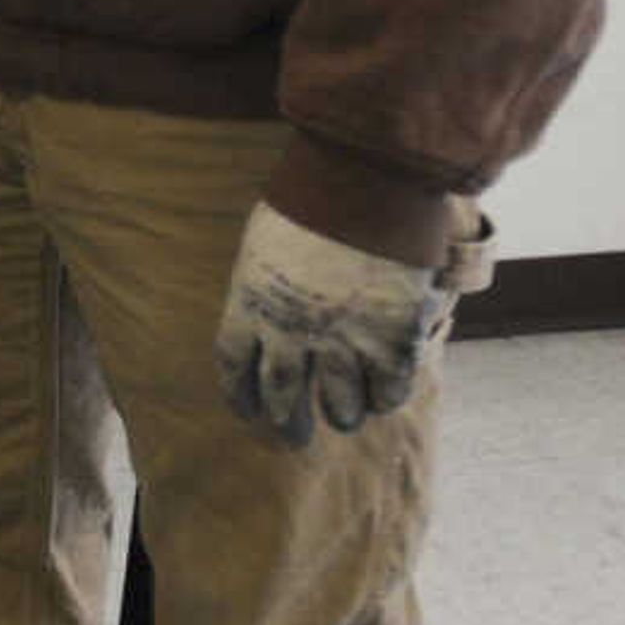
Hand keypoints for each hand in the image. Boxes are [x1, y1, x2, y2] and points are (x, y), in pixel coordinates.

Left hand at [216, 201, 459, 447]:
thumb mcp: (265, 244)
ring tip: (345, 417)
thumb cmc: (310, 202)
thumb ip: (265, 285)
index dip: (240, 396)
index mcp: (249, 307)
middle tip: (293, 438)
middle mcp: (289, 335)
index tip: (248, 412)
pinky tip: (384, 396)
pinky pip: (388, 390)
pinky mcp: (391, 342)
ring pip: (339, 405)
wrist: (363, 186)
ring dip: (341, 415)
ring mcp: (342, 343)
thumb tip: (271, 308)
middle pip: (281, 397)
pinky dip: (385, 398)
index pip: (233, 368)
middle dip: (287, 422)